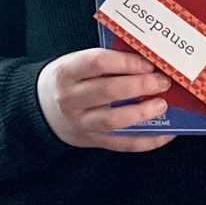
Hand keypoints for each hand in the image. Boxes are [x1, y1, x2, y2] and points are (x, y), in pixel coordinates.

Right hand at [37, 48, 176, 151]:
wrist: (39, 110)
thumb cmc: (67, 82)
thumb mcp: (74, 64)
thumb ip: (103, 63)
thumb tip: (146, 61)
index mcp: (66, 72)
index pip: (98, 62)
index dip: (126, 62)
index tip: (147, 63)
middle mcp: (70, 99)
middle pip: (108, 91)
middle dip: (140, 85)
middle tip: (162, 82)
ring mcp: (81, 123)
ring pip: (114, 120)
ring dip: (142, 113)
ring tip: (162, 105)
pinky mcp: (92, 141)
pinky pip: (122, 144)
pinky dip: (147, 140)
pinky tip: (165, 133)